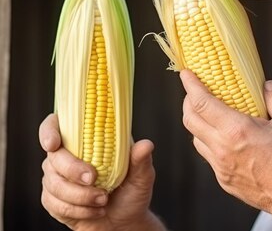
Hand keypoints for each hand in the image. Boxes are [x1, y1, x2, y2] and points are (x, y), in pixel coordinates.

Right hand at [39, 113, 164, 230]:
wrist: (124, 221)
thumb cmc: (132, 193)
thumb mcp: (141, 176)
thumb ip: (141, 160)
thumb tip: (146, 145)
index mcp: (88, 140)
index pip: (59, 126)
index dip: (49, 131)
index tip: (54, 144)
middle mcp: (68, 156)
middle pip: (54, 157)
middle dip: (73, 170)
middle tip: (93, 180)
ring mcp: (57, 178)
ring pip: (54, 183)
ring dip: (80, 195)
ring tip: (103, 200)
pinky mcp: (53, 199)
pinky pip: (54, 203)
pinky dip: (77, 210)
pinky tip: (95, 211)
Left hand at [180, 71, 271, 213]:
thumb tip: (267, 85)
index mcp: (237, 131)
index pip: (202, 103)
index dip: (191, 85)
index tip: (186, 73)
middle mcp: (223, 150)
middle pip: (190, 120)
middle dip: (189, 101)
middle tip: (196, 90)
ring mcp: (221, 168)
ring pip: (196, 139)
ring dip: (198, 122)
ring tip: (210, 112)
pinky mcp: (225, 180)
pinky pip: (208, 155)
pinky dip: (209, 140)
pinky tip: (225, 136)